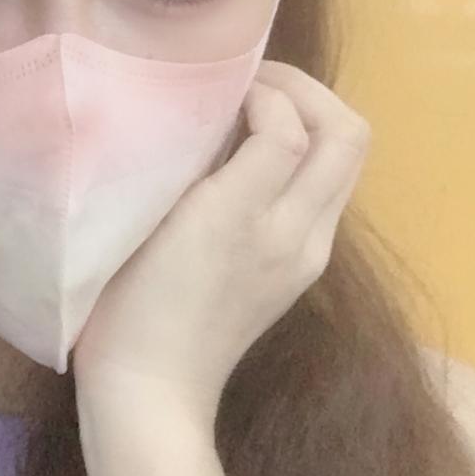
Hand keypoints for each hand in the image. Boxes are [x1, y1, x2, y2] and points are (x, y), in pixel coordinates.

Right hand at [71, 60, 371, 436]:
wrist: (149, 390)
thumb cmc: (127, 304)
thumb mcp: (155, 222)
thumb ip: (199, 163)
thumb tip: (226, 112)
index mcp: (251, 220)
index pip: (290, 128)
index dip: (261, 92)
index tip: (218, 88)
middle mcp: (297, 235)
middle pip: (347, 137)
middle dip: (307, 94)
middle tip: (253, 85)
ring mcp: (305, 255)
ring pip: (344, 163)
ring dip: (311, 124)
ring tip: (254, 115)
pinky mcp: (301, 270)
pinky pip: (324, 192)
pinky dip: (302, 159)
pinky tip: (251, 164)